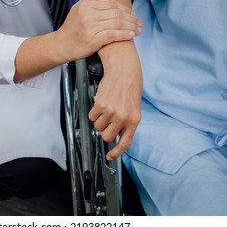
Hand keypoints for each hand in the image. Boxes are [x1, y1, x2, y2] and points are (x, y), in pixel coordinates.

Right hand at [55, 0, 141, 62]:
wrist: (62, 45)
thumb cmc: (71, 28)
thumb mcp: (77, 8)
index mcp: (87, 6)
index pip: (112, 4)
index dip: (125, 9)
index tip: (133, 14)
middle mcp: (89, 15)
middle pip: (117, 13)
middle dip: (131, 18)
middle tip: (139, 22)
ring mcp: (91, 28)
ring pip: (117, 23)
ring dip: (131, 26)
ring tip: (138, 30)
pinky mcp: (93, 40)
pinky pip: (113, 35)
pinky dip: (124, 35)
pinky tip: (131, 35)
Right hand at [88, 41, 141, 159]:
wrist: (123, 70)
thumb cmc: (129, 87)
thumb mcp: (134, 108)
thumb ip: (126, 122)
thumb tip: (116, 135)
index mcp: (134, 120)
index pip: (125, 142)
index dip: (116, 152)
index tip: (110, 156)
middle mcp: (123, 118)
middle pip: (107, 136)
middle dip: (104, 132)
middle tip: (107, 123)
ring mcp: (111, 112)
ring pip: (98, 126)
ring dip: (99, 120)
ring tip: (106, 108)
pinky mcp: (100, 105)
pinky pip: (92, 116)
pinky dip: (94, 112)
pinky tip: (101, 103)